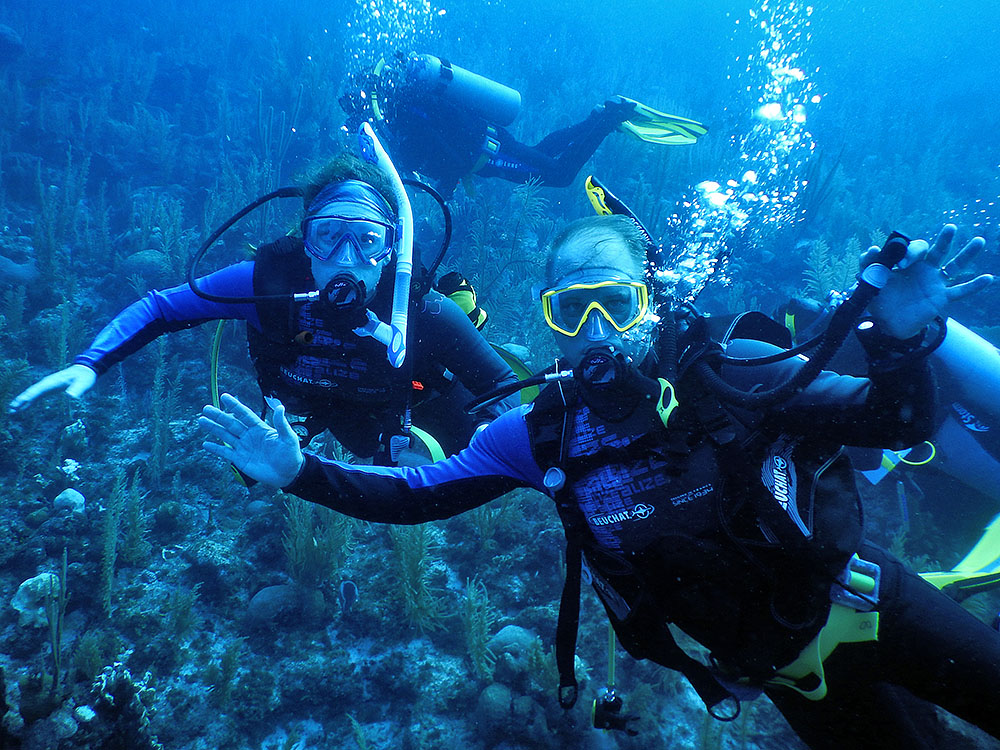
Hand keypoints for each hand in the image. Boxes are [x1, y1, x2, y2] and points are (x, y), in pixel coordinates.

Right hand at [8, 364, 97, 411]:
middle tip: (12, 409)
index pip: (39, 390)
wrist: (86, 370)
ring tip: (13, 410)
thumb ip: (78, 389)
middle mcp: (48, 383)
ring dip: (23, 401)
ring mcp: (47, 385)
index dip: (29, 396)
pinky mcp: (49, 388)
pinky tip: (23, 407)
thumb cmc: (85, 377)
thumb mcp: (84, 383)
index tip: (20, 403)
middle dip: (21, 400)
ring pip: (32, 394)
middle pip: (32, 392)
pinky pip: (37, 395)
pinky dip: (29, 400)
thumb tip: (71, 396)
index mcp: (54, 381)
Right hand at [199, 393, 304, 486]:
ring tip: (202, 420)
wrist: (288, 474)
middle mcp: (249, 436)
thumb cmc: (290, 455)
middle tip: (206, 408)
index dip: (235, 406)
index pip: (245, 414)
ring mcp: (243, 447)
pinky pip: (225, 453)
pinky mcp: (240, 460)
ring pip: (226, 435)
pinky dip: (215, 449)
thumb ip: (281, 424)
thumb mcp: (288, 438)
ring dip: (214, 428)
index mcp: (260, 428)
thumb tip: (280, 406)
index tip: (225, 397)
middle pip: (231, 423)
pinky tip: (205, 444)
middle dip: (219, 416)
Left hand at [864, 224, 991, 338]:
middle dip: (943, 240)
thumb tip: (872, 249)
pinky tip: (988, 278)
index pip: (914, 248)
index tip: (900, 262)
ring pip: (954, 266)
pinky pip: (960, 291)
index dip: (910, 251)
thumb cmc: (881, 299)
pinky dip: (974, 286)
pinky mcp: (941, 298)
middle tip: (950, 229)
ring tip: (979, 241)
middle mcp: (924, 270)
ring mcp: (935, 283)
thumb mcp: (872, 281)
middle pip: (937, 250)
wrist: (887, 323)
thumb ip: (869, 265)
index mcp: (908, 264)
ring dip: (967, 253)